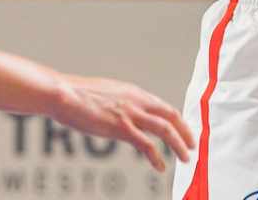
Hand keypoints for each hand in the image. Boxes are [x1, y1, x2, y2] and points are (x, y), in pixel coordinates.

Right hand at [49, 74, 193, 172]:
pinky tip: (159, 167)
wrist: (64, 94)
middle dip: (185, 131)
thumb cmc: (78, 95)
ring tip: (186, 157)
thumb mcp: (105, 94)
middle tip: (193, 144)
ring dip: (178, 144)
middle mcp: (136, 100)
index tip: (183, 130)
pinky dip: (156, 157)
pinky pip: (146, 145)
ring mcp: (130, 113)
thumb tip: (121, 112)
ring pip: (165, 129)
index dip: (176, 120)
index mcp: (133, 92)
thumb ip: (119, 102)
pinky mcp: (121, 127)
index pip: (162, 106)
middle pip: (170, 114)